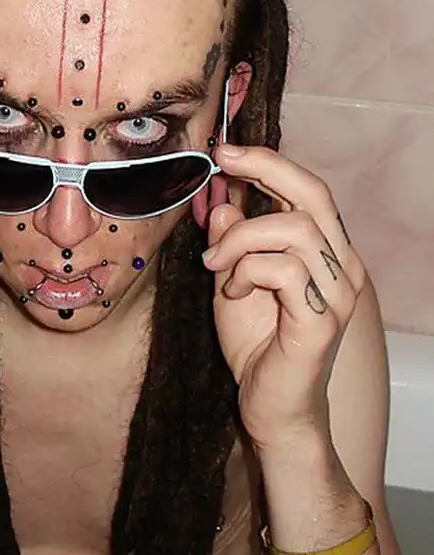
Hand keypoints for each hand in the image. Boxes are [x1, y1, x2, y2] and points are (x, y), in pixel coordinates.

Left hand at [204, 143, 365, 450]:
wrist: (272, 408)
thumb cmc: (256, 343)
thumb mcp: (233, 278)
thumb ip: (232, 240)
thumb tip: (223, 200)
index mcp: (326, 252)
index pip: (310, 190)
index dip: (270, 163)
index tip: (227, 151)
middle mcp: (342, 267)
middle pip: (314, 194)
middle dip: (266, 169)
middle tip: (223, 164)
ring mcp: (337, 293)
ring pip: (292, 229)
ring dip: (240, 240)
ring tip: (216, 266)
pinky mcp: (321, 320)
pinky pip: (282, 269)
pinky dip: (245, 271)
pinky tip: (232, 292)